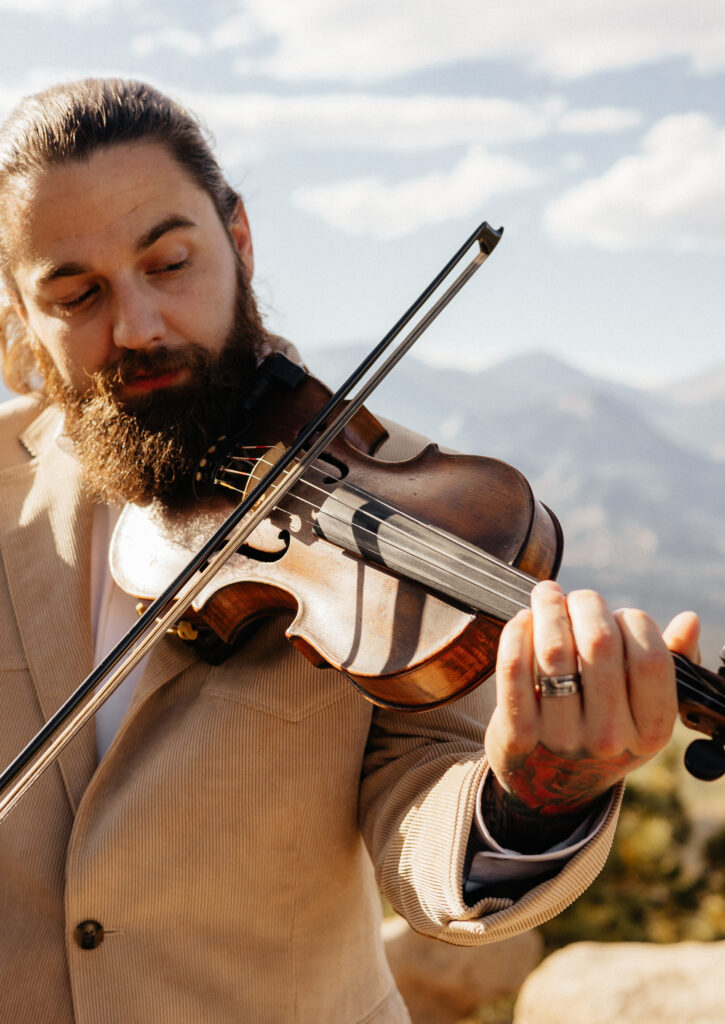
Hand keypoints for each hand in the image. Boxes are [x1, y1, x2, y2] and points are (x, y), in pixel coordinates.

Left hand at [482, 580, 699, 850]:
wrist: (547, 787)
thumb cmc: (603, 726)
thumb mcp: (644, 710)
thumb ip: (671, 664)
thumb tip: (689, 620)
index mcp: (651, 731)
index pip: (652, 659)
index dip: (635, 622)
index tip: (621, 615)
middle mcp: (609, 739)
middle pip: (600, 644)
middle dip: (588, 604)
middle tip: (579, 597)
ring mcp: (561, 739)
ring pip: (554, 651)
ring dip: (549, 609)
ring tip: (548, 596)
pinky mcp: (518, 735)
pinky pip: (514, 668)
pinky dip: (517, 633)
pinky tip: (524, 620)